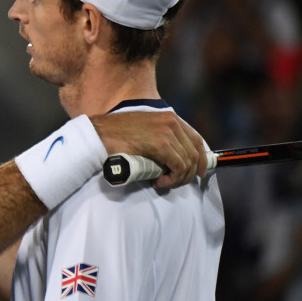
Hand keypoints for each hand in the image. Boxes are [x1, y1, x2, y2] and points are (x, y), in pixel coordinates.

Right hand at [90, 111, 204, 187]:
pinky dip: (172, 178)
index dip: (201, 158)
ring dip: (177, 178)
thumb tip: (171, 157)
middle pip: (194, 153)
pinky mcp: (161, 144)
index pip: (195, 139)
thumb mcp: (145, 130)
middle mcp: (172, 122)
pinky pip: (178, 166)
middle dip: (188, 173)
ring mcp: (167, 132)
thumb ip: (160, 137)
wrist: (100, 133)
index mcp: (169, 117)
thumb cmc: (117, 134)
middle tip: (173, 182)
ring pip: (187, 162)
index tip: (199, 172)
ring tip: (162, 182)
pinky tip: (159, 181)